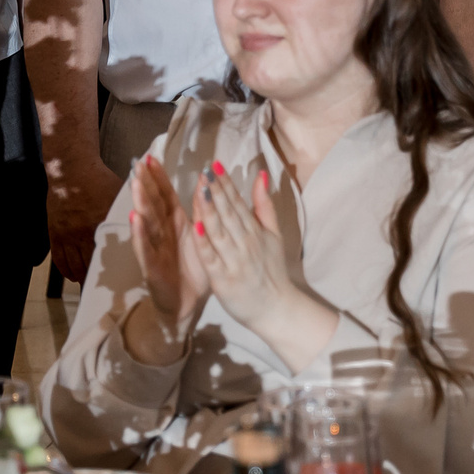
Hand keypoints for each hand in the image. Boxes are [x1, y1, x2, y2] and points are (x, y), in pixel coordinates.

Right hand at [46, 157, 124, 284]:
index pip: (110, 256)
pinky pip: (59, 260)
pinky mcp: (55, 234)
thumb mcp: (118, 196)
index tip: (124, 284)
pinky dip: (67, 271)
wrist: (71, 169)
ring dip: (83, 278)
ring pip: (74, 267)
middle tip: (109, 291)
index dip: (116, 273)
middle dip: (101, 280)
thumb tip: (143, 231)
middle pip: (91, 266)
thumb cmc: (99, 180)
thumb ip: (128, 214)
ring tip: (92, 285)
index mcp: (102, 224)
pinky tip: (75, 275)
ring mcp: (66, 236)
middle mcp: (82, 233)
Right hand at [128, 156, 208, 343]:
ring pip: (146, 223)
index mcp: (176, 224)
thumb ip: (202, 211)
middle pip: (152, 204)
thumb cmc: (196, 270)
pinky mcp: (152, 268)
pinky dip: (140, 236)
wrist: (189, 306)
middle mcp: (162, 233)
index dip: (158, 178)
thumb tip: (204, 181)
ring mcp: (154, 250)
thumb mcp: (203, 237)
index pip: (165, 196)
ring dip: (141, 203)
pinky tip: (135, 221)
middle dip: (146, 184)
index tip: (150, 157)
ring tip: (135, 184)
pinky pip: (145, 250)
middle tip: (138, 164)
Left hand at [190, 162, 303, 333]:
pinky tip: (195, 226)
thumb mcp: (274, 235)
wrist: (277, 309)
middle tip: (205, 170)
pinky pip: (211, 257)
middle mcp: (245, 242)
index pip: (238, 203)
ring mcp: (233, 260)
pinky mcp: (222, 278)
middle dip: (216, 191)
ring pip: (219, 231)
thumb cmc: (272, 271)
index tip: (215, 164)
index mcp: (254, 231)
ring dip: (209, 210)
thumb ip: (265, 205)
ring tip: (200, 189)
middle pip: (228, 213)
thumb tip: (261, 175)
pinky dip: (204, 242)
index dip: (226, 183)